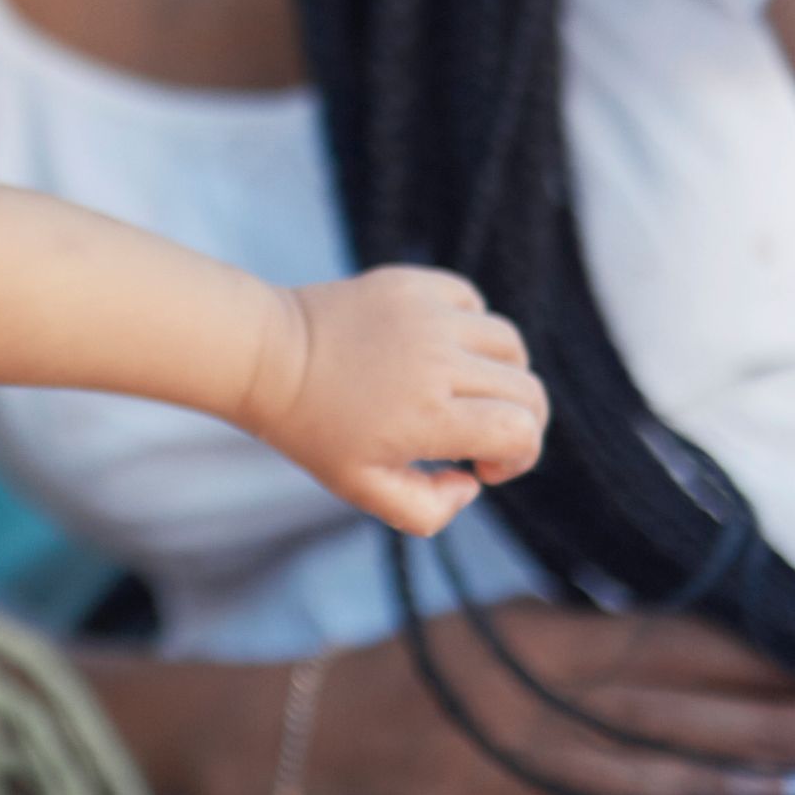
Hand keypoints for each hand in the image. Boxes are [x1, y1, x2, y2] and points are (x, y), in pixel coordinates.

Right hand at [90, 607, 794, 794]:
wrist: (276, 748)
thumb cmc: (398, 689)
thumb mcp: (481, 642)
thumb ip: (575, 651)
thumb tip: (697, 659)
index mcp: (523, 644)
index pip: (658, 647)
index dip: (746, 663)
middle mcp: (513, 705)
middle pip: (656, 713)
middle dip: (761, 723)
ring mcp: (487, 780)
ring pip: (618, 783)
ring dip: (714, 788)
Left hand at [243, 266, 549, 535]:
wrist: (266, 358)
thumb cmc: (313, 429)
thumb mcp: (362, 489)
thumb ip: (427, 510)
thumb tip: (471, 482)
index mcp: (429, 416)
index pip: (521, 431)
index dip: (519, 457)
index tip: (482, 465)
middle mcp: (438, 360)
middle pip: (528, 388)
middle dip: (520, 422)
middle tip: (477, 435)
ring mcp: (428, 315)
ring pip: (509, 342)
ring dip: (502, 374)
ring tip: (463, 392)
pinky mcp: (413, 283)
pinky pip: (472, 302)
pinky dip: (472, 329)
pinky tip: (441, 351)